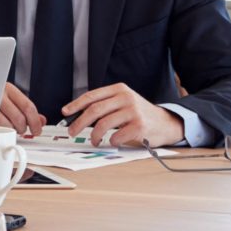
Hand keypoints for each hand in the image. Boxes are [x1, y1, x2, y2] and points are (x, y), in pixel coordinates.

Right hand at [0, 82, 46, 134]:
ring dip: (12, 131)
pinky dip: (0, 131)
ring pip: (7, 126)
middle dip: (23, 128)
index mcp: (9, 89)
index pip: (28, 107)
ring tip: (9, 127)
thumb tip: (41, 120)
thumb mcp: (11, 96)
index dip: (35, 122)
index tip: (38, 129)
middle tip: (22, 130)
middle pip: (19, 118)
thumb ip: (26, 108)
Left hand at [61, 84, 183, 146]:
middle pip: (94, 110)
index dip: (76, 104)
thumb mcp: (123, 102)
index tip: (65, 112)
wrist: (165, 123)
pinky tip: (113, 141)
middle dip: (79, 123)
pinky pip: (116, 136)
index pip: (92, 96)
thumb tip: (78, 116)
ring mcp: (133, 111)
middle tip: (72, 131)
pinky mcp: (139, 126)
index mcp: (119, 89)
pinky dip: (111, 141)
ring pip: (103, 124)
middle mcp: (126, 98)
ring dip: (94, 136)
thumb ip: (105, 105)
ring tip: (94, 140)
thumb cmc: (139, 114)